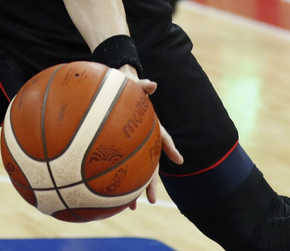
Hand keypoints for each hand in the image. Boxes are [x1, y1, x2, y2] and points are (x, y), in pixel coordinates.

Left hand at [118, 66, 182, 209]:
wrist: (117, 87)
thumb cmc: (127, 87)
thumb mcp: (134, 84)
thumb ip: (142, 84)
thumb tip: (152, 84)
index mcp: (151, 126)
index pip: (163, 138)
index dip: (171, 148)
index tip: (179, 160)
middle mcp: (145, 140)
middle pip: (151, 165)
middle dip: (150, 183)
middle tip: (150, 199)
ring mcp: (134, 146)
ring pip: (137, 171)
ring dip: (135, 189)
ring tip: (132, 207)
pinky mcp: (121, 148)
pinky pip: (121, 166)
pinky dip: (118, 180)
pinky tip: (110, 196)